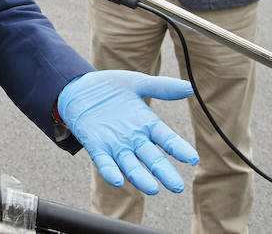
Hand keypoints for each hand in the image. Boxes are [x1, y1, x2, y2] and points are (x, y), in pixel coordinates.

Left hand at [58, 70, 198, 194]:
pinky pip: (105, 163)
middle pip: (153, 158)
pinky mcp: (97, 147)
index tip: (192, 159)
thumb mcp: (136, 83)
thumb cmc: (110, 88)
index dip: (179, 149)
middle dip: (164, 172)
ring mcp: (116, 145)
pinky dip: (110, 171)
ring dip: (140, 178)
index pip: (167, 139)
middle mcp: (134, 139)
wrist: (79, 88)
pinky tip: (117, 180)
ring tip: (152, 189)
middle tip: (177, 186)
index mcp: (147, 124)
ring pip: (131, 165)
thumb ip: (161, 87)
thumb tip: (190, 87)